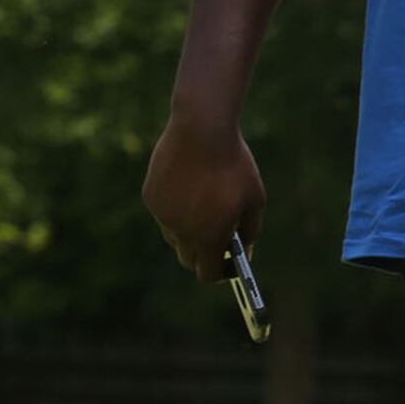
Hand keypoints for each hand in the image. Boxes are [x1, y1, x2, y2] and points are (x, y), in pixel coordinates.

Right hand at [142, 115, 265, 274]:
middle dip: (203, 256)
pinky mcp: (150, 196)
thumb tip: (243, 253)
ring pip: (174, 235)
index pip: (207, 274)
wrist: (202, 129)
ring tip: (203, 212)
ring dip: (188, 232)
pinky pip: (164, 212)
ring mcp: (162, 214)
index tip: (229, 265)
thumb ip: (250, 231)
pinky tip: (188, 189)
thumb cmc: (234, 165)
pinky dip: (176, 209)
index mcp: (209, 237)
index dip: (220, 273)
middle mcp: (182, 232)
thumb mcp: (254, 199)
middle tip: (217, 241)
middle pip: (188, 259)